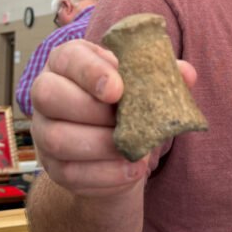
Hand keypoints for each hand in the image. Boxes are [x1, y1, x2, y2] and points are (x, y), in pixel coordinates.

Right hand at [30, 39, 196, 198]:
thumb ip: (163, 76)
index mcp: (68, 63)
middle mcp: (47, 93)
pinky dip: (105, 174)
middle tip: (122, 120)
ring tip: (132, 150)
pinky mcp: (53, 167)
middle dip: (89, 108)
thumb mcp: (143, 85)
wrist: (117, 151)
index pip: (67, 57)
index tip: (117, 88)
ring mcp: (44, 132)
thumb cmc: (127, 104)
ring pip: (56, 138)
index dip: (89, 71)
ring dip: (99, 145)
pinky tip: (130, 169)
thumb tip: (187, 73)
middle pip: (47, 94)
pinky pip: (70, 173)